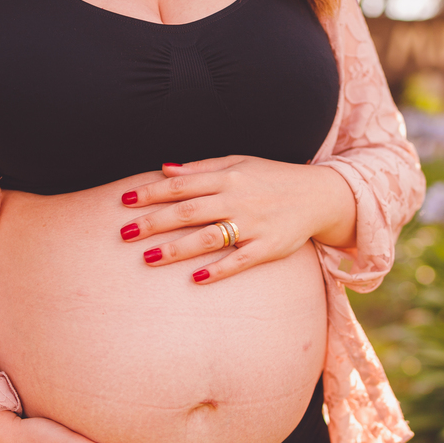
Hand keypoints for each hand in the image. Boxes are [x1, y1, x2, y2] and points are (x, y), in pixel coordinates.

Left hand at [118, 157, 355, 283]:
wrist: (319, 195)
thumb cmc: (273, 177)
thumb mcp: (239, 163)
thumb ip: (201, 168)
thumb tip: (163, 169)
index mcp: (227, 177)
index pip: (181, 186)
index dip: (151, 193)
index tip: (124, 201)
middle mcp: (237, 199)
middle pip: (188, 212)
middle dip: (154, 223)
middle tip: (124, 234)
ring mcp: (253, 225)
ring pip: (208, 238)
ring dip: (176, 249)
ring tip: (148, 258)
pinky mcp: (269, 248)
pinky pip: (240, 261)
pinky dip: (218, 270)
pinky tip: (196, 279)